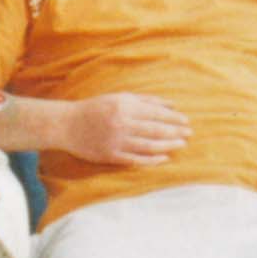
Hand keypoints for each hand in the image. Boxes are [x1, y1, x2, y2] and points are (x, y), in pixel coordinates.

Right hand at [62, 92, 190, 166]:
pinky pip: (136, 159)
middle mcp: (122, 123)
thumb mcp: (118, 97)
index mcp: (124, 107)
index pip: (156, 113)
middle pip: (156, 130)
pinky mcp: (111, 155)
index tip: (186, 121)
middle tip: (189, 134)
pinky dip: (152, 160)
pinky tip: (164, 158)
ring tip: (182, 144)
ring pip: (149, 145)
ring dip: (168, 145)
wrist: (67, 125)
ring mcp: (117, 141)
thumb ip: (144, 100)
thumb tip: (170, 104)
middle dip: (175, 132)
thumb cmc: (95, 109)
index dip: (173, 118)